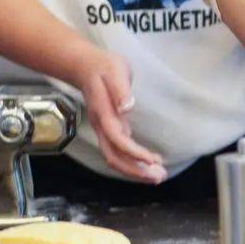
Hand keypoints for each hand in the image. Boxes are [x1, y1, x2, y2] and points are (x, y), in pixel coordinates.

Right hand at [75, 51, 166, 182]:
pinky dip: (133, 160)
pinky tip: (149, 162)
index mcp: (104, 113)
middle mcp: (102, 126)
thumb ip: (120, 89)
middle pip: (114, 156)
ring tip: (158, 175)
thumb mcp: (115, 70)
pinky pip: (119, 150)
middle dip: (135, 170)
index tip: (151, 160)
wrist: (85, 66)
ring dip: (135, 169)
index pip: (117, 139)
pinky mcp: (110, 128)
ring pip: (115, 156)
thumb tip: (127, 106)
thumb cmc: (103, 66)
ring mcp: (104, 129)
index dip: (133, 153)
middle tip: (159, 177)